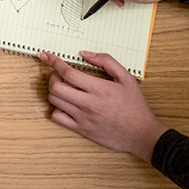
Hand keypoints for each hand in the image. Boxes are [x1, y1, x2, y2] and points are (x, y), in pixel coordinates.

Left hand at [40, 51, 167, 161]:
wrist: (142, 134)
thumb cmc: (135, 107)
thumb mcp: (127, 78)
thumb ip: (106, 62)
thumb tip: (85, 54)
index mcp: (99, 89)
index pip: (67, 73)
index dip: (54, 62)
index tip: (46, 57)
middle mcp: (88, 104)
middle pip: (55, 87)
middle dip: (52, 76)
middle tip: (59, 74)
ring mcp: (83, 118)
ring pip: (54, 101)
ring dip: (54, 91)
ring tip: (64, 88)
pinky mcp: (81, 130)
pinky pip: (57, 117)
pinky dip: (56, 109)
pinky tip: (66, 105)